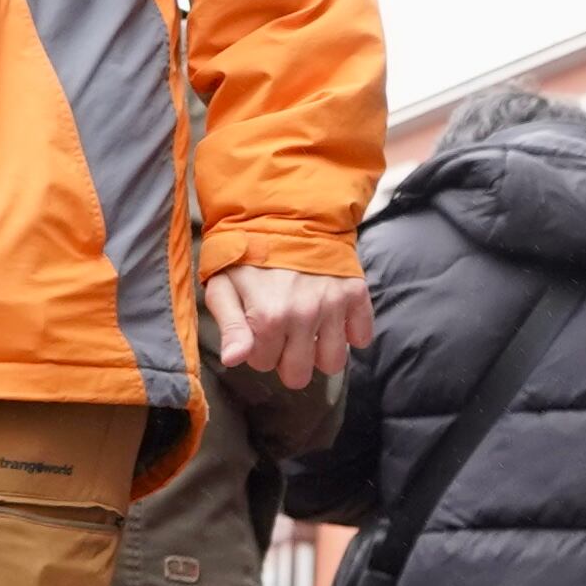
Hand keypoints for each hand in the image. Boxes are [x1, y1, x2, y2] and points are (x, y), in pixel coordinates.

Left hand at [206, 265, 371, 389]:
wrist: (287, 211)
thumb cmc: (249, 250)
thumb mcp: (224, 285)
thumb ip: (230, 326)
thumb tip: (235, 360)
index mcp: (269, 317)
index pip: (264, 364)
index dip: (257, 348)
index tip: (257, 327)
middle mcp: (305, 315)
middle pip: (299, 374)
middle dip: (287, 358)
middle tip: (282, 332)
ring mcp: (333, 305)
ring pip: (332, 363)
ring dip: (319, 352)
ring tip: (308, 331)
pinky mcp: (355, 294)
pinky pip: (361, 337)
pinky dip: (350, 334)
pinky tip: (333, 320)